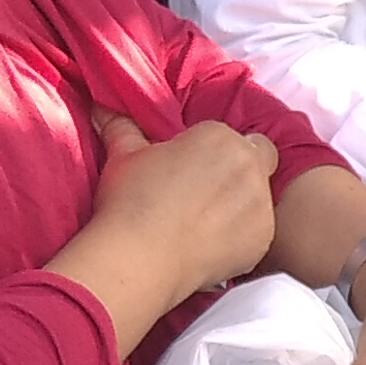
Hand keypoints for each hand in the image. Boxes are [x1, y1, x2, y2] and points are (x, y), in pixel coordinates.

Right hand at [52, 110, 281, 349]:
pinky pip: (258, 231)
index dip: (210, 152)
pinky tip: (212, 242)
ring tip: (205, 220)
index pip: (226, 135)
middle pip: (256, 159)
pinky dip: (242, 235)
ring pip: (259, 196)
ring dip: (241, 202)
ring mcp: (260, 204)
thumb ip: (122, 126)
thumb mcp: (124, 155)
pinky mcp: (262, 240)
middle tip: (206, 191)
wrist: (140, 258)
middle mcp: (248, 166)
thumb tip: (104, 106)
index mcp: (220, 137)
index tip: (191, 169)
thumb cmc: (132, 201)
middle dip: (239, 169)